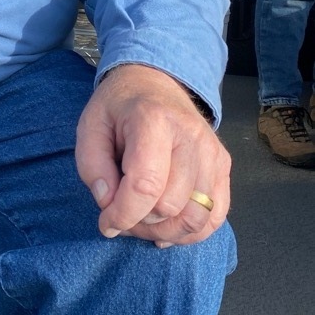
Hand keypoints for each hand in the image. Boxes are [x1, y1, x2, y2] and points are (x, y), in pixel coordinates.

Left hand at [75, 64, 230, 245]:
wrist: (155, 82)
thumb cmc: (119, 107)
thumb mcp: (90, 126)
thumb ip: (92, 167)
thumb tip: (109, 204)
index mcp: (154, 120)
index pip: (146, 185)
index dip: (123, 214)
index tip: (106, 222)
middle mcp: (191, 136)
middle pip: (170, 206)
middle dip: (139, 222)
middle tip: (120, 213)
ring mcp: (213, 152)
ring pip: (196, 218)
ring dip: (164, 231)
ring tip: (142, 220)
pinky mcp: (223, 165)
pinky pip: (215, 216)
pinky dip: (191, 231)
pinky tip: (166, 226)